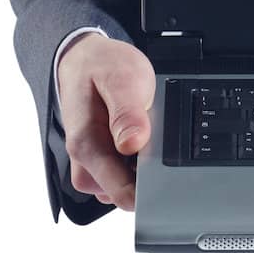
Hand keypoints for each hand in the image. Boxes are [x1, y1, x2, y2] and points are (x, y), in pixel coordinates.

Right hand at [55, 32, 154, 210]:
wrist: (84, 58)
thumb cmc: (102, 66)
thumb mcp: (122, 79)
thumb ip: (126, 114)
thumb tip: (132, 145)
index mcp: (87, 145)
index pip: (121, 194)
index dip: (150, 190)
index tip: (169, 173)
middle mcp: (84, 161)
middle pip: (125, 194)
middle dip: (148, 174)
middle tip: (156, 136)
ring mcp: (91, 162)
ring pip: (124, 185)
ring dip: (142, 166)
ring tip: (146, 131)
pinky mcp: (99, 159)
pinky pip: (122, 174)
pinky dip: (136, 161)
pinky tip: (141, 137)